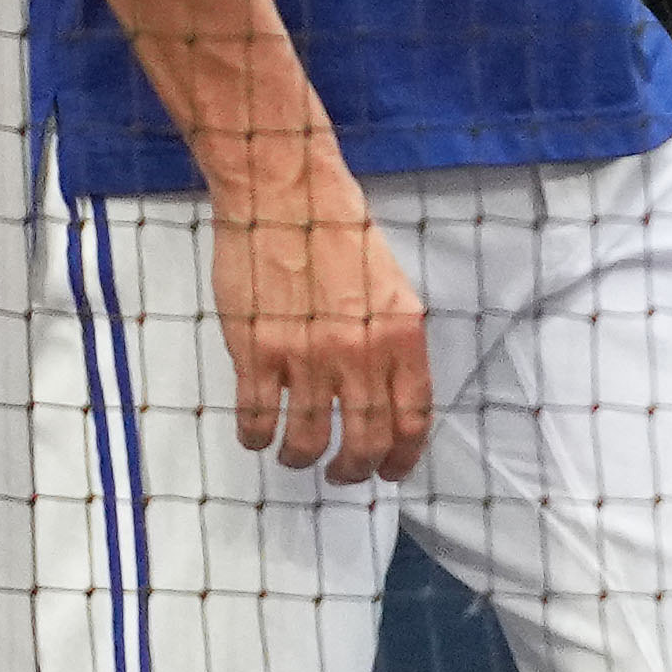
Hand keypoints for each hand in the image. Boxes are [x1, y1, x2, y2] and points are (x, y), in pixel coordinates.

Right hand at [207, 160, 429, 484]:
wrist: (285, 197)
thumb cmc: (338, 233)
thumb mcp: (390, 286)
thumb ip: (392, 340)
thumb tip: (387, 391)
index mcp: (403, 332)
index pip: (414, 416)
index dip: (404, 456)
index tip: (392, 471)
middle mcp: (361, 350)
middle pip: (367, 440)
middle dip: (354, 469)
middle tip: (342, 474)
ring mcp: (308, 354)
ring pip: (309, 439)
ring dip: (302, 458)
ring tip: (296, 455)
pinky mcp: (257, 352)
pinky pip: (258, 418)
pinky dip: (257, 437)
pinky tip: (258, 433)